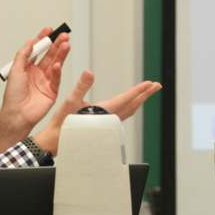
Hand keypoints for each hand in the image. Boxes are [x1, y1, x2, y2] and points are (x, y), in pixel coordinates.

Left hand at [0, 28, 70, 152]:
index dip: (43, 39)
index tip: (48, 30)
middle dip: (56, 44)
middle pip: (49, 55)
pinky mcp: (52, 91)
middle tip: (63, 35)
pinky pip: (56, 78)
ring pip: (56, 64)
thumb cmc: (13, 96)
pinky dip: (58, 71)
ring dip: (61, 54)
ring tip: (66, 44)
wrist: (17, 114)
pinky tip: (58, 64)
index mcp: (27, 67)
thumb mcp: (15, 70)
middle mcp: (38, 73)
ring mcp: (46, 81)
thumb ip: (23, 55)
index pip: (37, 50)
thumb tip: (30, 42)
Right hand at [33, 71, 160, 154]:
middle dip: (145, 95)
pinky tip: (130, 106)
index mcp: (104, 111)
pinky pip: (123, 116)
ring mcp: (108, 124)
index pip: (126, 99)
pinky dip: (131, 108)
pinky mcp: (104, 127)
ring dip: (139, 101)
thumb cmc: (63, 123)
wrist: (57, 141)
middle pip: (133, 105)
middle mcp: (109, 119)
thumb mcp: (71, 100)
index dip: (139, 91)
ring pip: (129, 112)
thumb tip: (89, 72)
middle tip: (157, 86)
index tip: (150, 84)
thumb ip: (82, 86)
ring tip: (147, 93)